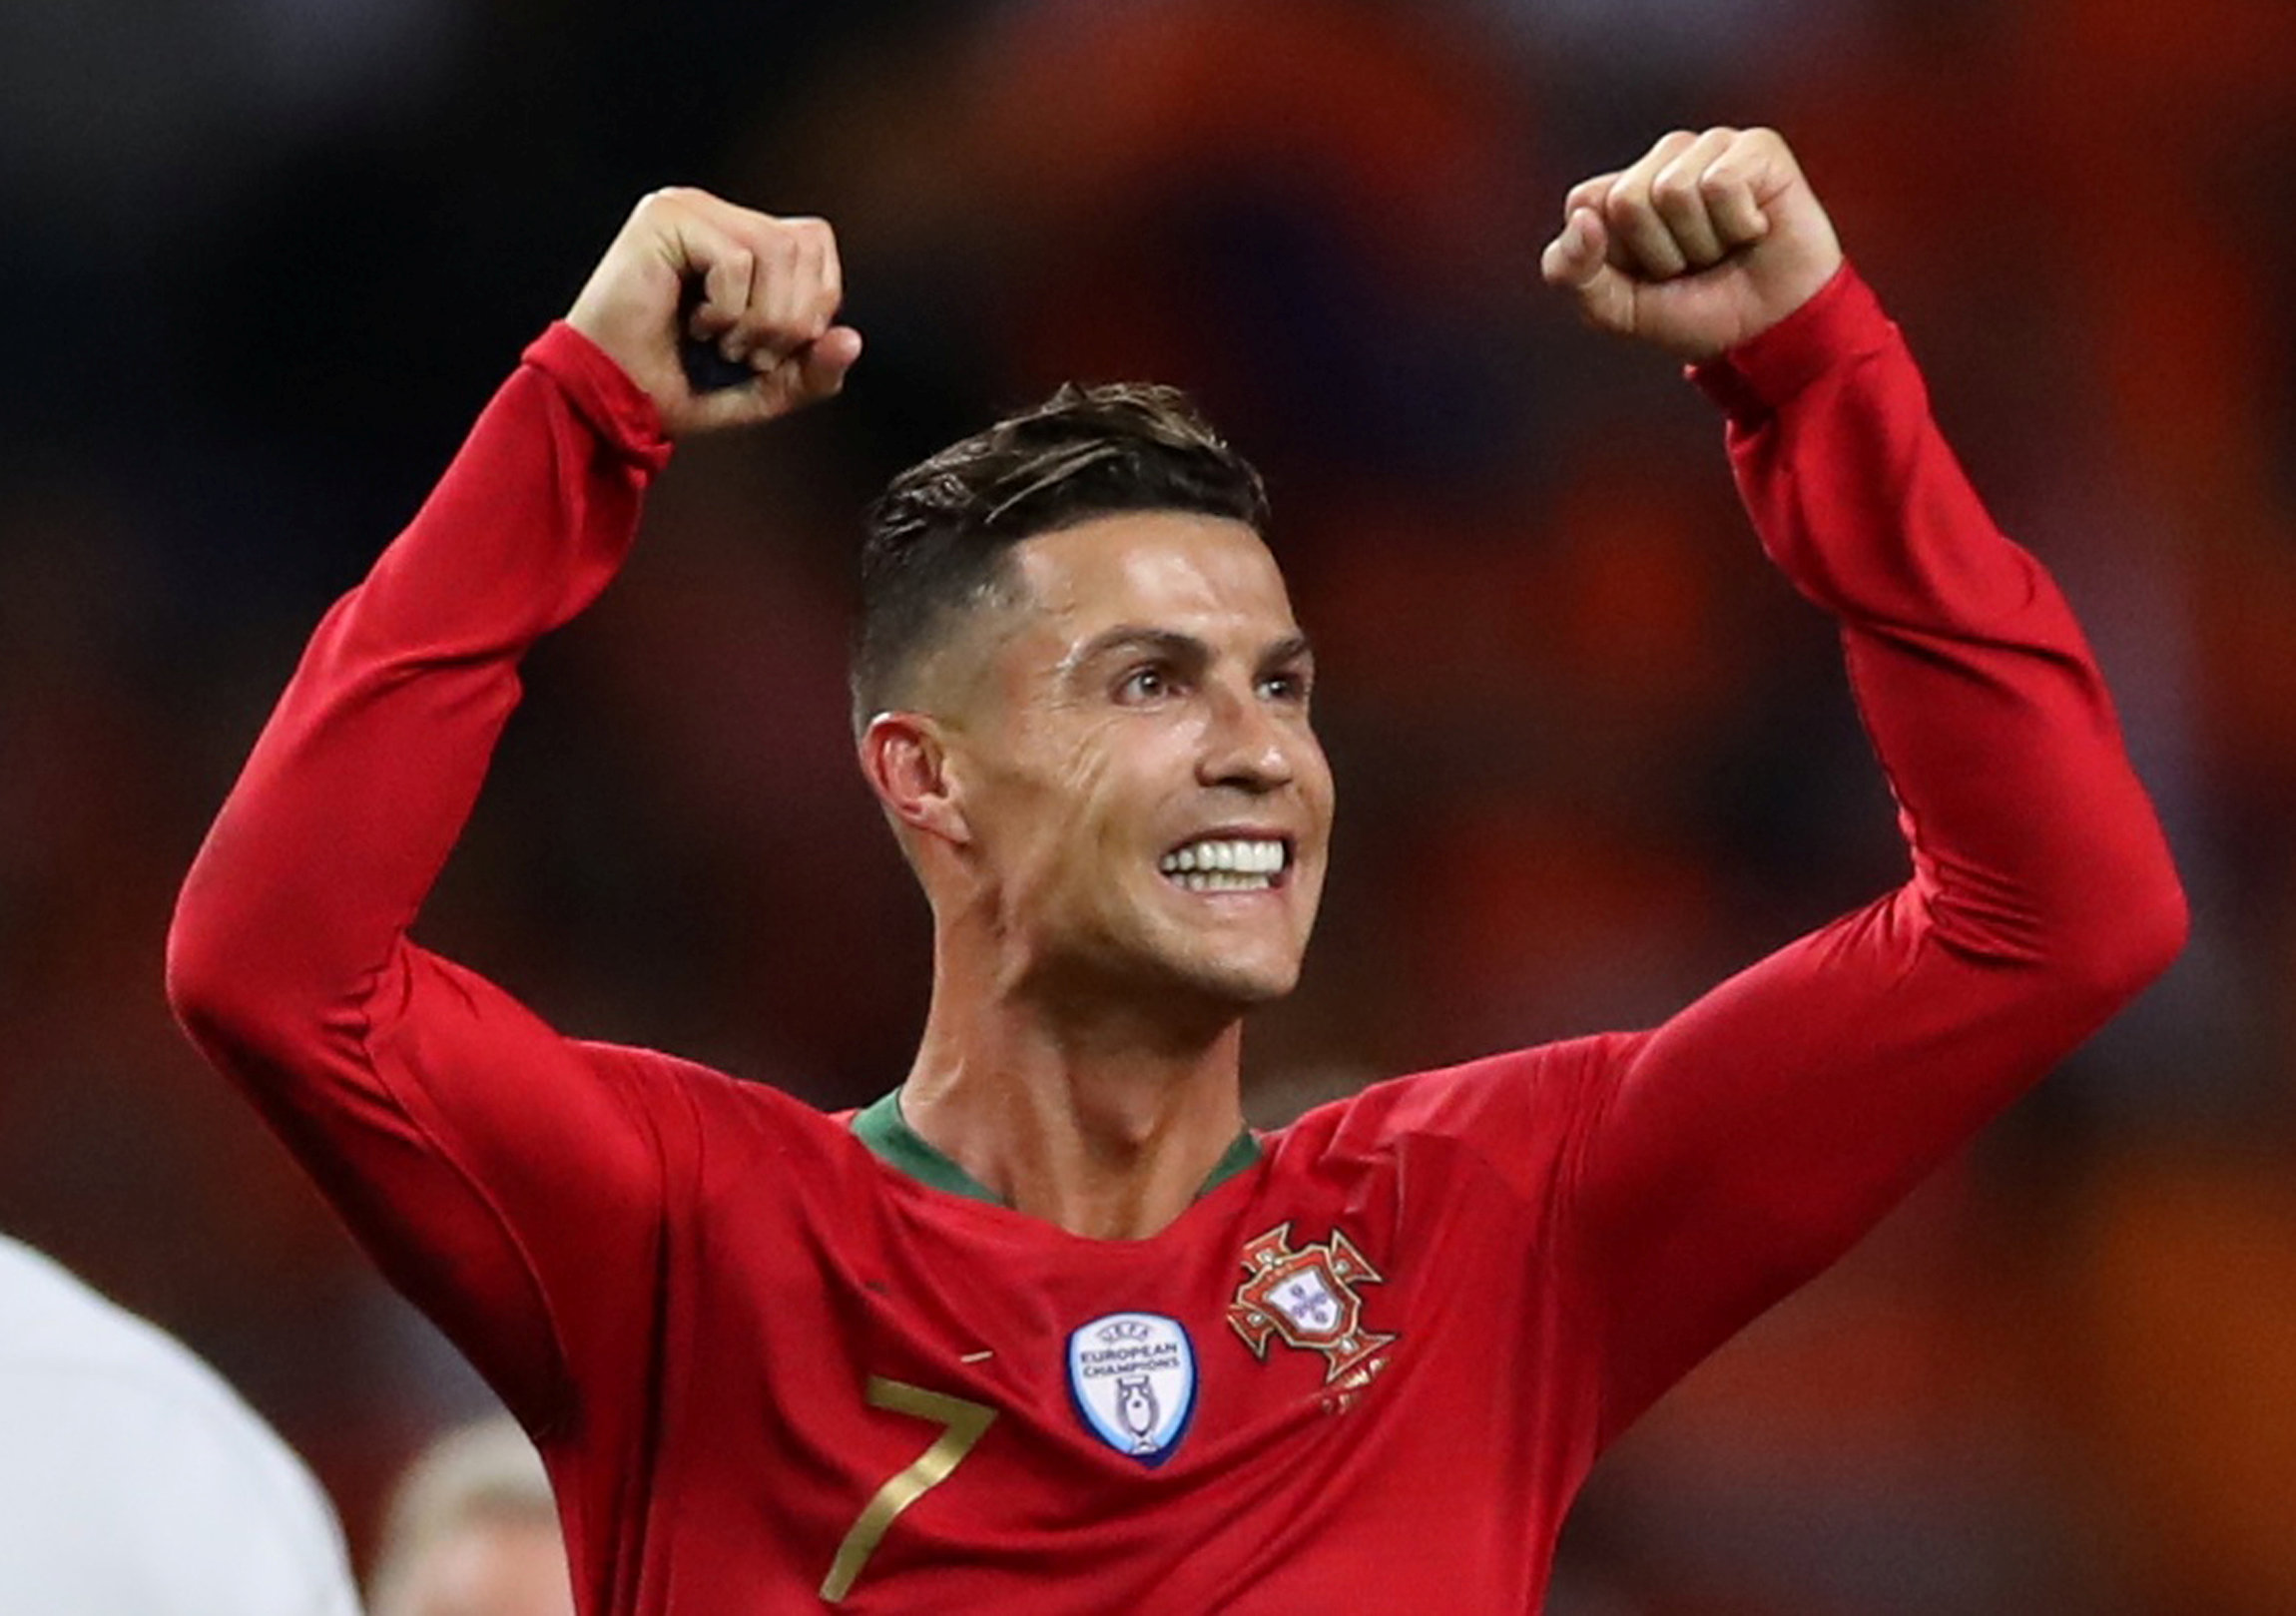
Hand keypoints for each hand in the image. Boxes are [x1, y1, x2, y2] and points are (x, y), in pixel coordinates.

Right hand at [566, 188, 861, 436]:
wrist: (611, 403)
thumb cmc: (678, 388)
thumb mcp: (766, 388)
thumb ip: (813, 369)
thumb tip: (851, 339)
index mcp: (739, 237)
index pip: (814, 241)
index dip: (815, 302)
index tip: (774, 347)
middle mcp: (714, 213)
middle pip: (803, 243)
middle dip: (792, 317)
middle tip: (748, 353)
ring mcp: (688, 209)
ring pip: (776, 248)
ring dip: (762, 317)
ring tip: (724, 343)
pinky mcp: (664, 218)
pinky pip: (737, 258)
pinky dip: (728, 309)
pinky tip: (696, 327)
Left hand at [1540, 127, 1842, 362]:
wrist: (1770, 331)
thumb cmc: (1697, 314)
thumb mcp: (1617, 310)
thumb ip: (1571, 273)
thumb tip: (1582, 216)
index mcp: (1620, 191)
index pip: (1583, 202)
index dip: (1610, 256)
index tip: (1645, 276)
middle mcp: (1662, 161)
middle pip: (1627, 199)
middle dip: (1660, 253)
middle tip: (1694, 265)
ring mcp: (1709, 148)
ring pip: (1673, 190)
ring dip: (1701, 242)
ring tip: (1724, 248)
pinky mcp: (1756, 147)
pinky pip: (1720, 183)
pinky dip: (1736, 224)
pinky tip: (1754, 229)